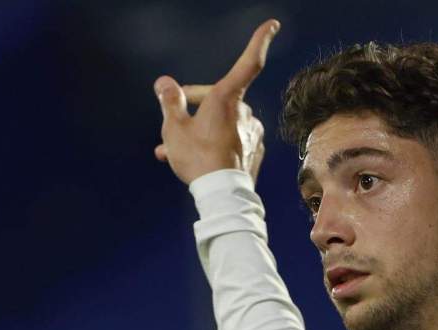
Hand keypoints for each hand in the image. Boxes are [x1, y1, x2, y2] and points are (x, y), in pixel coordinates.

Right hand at [153, 19, 279, 184]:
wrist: (222, 196)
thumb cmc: (197, 159)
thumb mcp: (174, 129)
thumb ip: (170, 102)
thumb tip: (164, 83)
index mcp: (227, 99)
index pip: (248, 63)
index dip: (260, 41)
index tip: (272, 25)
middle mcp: (245, 112)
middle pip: (219, 98)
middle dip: (195, 107)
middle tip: (172, 123)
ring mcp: (253, 132)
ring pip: (222, 122)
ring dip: (201, 129)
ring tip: (174, 149)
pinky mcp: (255, 150)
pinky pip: (231, 140)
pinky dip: (214, 144)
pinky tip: (198, 158)